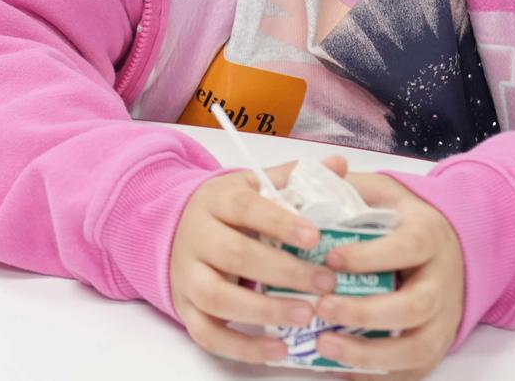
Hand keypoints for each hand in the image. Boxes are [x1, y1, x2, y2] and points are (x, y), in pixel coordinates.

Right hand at [170, 157, 349, 365]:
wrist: (176, 230)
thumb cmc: (228, 211)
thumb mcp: (253, 186)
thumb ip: (293, 179)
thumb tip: (338, 165)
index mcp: (216, 201)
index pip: (244, 207)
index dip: (279, 222)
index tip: (316, 236)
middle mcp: (196, 237)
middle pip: (234, 254)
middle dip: (283, 271)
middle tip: (326, 283)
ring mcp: (187, 276)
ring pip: (217, 297)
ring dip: (264, 311)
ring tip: (305, 315)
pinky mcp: (185, 309)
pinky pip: (208, 335)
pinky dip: (243, 348)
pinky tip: (279, 350)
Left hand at [311, 173, 465, 378]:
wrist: (452, 245)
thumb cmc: (404, 218)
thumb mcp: (384, 192)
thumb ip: (351, 185)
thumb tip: (317, 173)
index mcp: (428, 237)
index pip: (406, 248)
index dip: (369, 256)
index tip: (329, 259)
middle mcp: (442, 281)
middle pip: (415, 306)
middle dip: (366, 312)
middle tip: (322, 307)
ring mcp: (443, 318)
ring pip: (417, 347)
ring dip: (370, 354)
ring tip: (324, 346)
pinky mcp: (435, 345)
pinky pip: (413, 371)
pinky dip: (379, 375)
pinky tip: (341, 369)